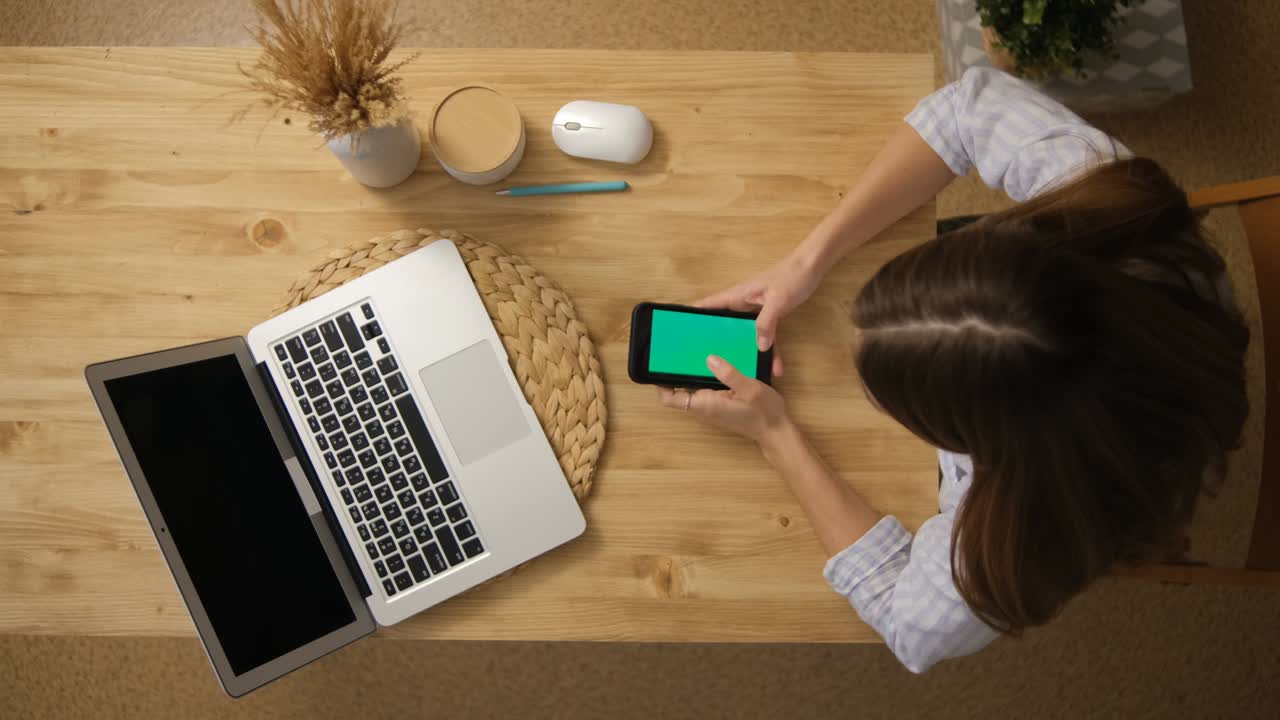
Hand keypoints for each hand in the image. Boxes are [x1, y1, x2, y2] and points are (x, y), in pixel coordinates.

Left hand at [657, 355, 791, 446]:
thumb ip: (729, 374)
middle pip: (678, 391)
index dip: (660, 383)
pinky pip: (703, 391)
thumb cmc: (764, 412)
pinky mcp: (718, 405)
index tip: (660, 364)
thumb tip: (709, 359)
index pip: (670, 398)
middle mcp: (703, 408)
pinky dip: (703, 378)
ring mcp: (710, 408)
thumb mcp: (750, 389)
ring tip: (693, 352)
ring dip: (689, 375)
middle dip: (674, 373)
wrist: (775, 431)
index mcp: (705, 404)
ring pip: (690, 390)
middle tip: (677, 351)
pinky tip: (713, 363)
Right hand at [696, 253, 821, 376]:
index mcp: (736, 296)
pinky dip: (769, 350)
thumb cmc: (791, 276)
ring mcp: (755, 311)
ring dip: (747, 352)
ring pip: (745, 335)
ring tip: (747, 373)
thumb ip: (766, 323)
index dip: (691, 316)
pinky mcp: (769, 316)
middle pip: (722, 325)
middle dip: (716, 341)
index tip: (679, 332)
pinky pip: (765, 336)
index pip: (707, 306)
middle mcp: (742, 304)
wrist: (811, 267)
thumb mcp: (777, 301)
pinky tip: (776, 365)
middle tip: (707, 362)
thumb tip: (758, 347)